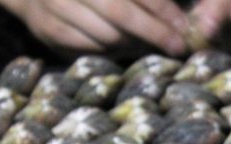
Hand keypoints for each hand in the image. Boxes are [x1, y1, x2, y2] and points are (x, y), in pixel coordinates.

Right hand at [0, 0, 188, 54]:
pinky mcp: (48, 28)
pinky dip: (111, 52)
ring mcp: (57, 4)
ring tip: (152, 46)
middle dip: (153, 32)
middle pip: (119, 11)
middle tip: (176, 45)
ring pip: (106, 34)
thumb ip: (144, 0)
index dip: (161, 8)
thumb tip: (177, 18)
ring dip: (134, 44)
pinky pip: (89, 49)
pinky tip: (123, 48)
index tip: (182, 26)